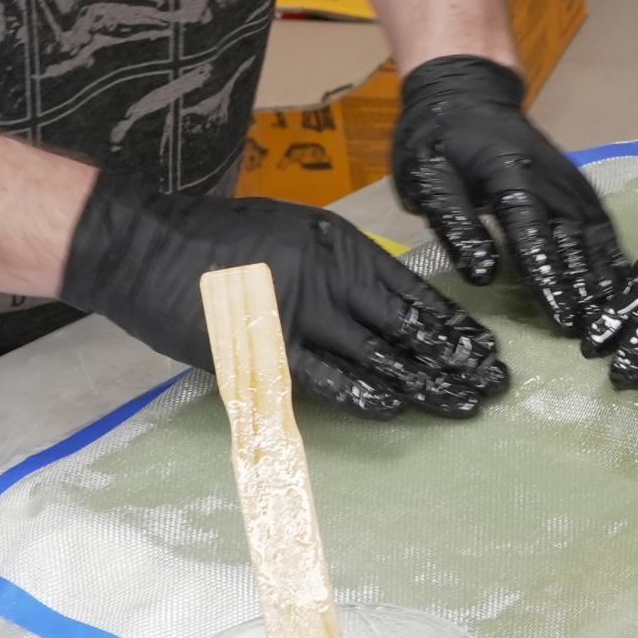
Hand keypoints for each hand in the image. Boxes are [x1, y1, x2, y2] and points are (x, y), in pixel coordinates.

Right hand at [62, 173, 505, 419]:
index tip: (483, 345)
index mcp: (336, 244)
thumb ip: (337, 264)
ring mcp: (294, 312)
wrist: (145, 246)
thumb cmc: (218, 237)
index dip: (450, 322)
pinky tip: (396, 406)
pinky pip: (322, 377)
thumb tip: (382, 298)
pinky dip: (360, 392)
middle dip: (451, 357)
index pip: (410, 289)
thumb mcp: (292, 231)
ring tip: (462, 402)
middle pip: (402, 325)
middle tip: (492, 383)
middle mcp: (325, 275)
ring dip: (420, 382)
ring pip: (373, 355)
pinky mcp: (261, 348)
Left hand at [390, 55, 617, 336]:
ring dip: (605, 277)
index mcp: (510, 176)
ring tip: (615, 317)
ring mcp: (568, 181)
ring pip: (594, 234)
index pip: (534, 236)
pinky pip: (602, 223)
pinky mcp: (577, 185)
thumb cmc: (439, 140)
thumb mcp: (428, 179)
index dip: (550, 281)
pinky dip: (614, 255)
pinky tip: (624, 283)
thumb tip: (481, 274)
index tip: (563, 320)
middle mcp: (550, 180)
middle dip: (586, 290)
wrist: (468, 92)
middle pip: (573, 240)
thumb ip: (455, 224)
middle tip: (597, 334)